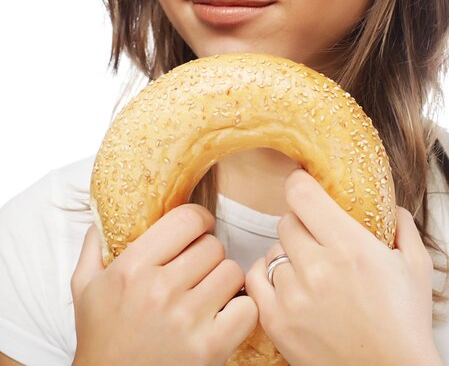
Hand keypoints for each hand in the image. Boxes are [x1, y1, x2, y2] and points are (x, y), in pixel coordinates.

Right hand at [71, 205, 257, 365]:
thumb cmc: (101, 337)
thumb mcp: (85, 288)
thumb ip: (94, 247)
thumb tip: (103, 217)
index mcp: (132, 268)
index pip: (188, 219)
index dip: (199, 220)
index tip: (198, 230)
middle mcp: (160, 290)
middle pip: (213, 246)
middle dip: (208, 254)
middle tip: (197, 270)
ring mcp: (187, 320)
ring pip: (232, 272)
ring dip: (224, 281)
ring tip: (208, 293)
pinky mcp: (209, 348)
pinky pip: (247, 308)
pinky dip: (241, 310)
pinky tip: (222, 316)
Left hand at [246, 170, 441, 365]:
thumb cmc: (405, 324)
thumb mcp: (416, 266)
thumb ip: (403, 226)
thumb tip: (390, 206)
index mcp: (350, 247)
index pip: (302, 194)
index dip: (300, 184)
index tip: (304, 186)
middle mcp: (318, 268)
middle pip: (287, 221)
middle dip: (302, 225)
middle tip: (318, 239)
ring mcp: (294, 297)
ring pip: (272, 250)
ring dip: (288, 254)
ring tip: (309, 270)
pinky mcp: (277, 323)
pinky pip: (255, 279)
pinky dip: (268, 276)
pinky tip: (287, 283)